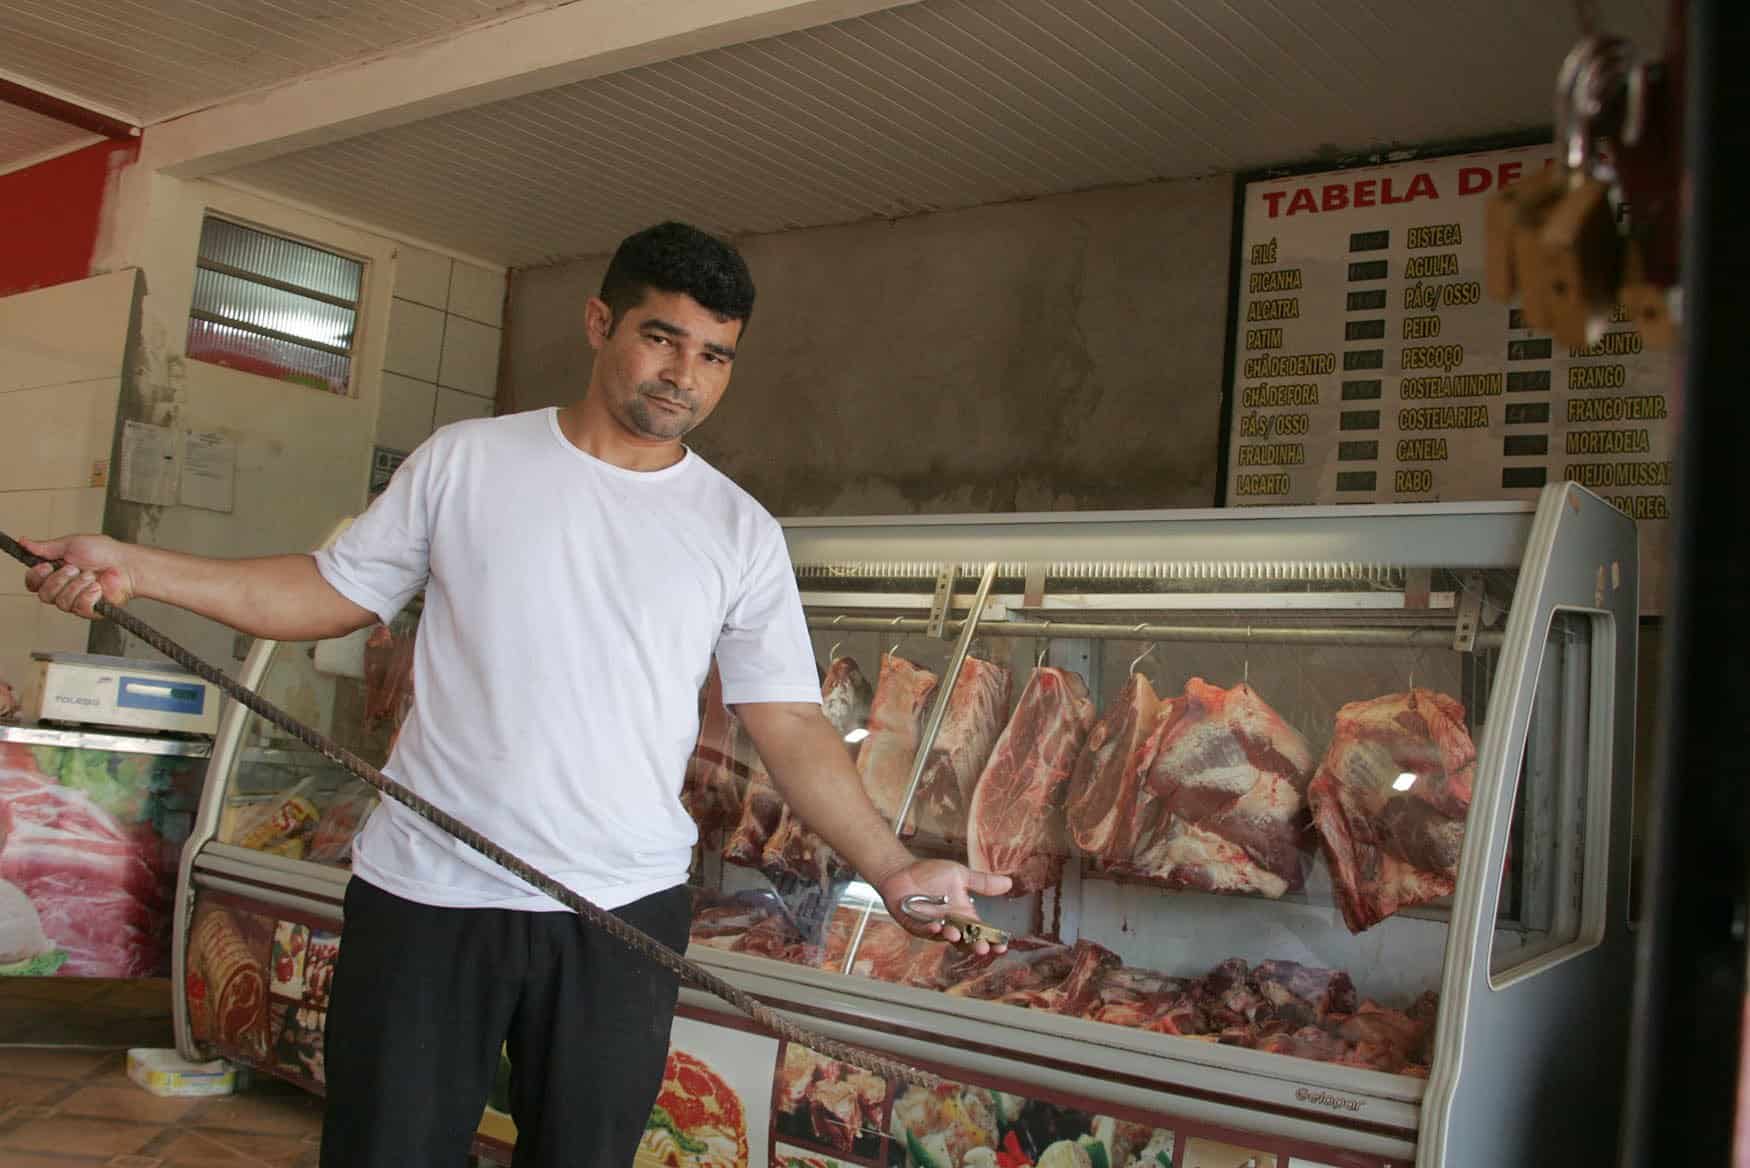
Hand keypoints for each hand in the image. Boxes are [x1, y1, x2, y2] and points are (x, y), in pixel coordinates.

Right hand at [21, 534, 136, 619]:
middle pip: (44, 594)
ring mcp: (76, 601)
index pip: (32, 583)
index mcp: (54, 573)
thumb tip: (23, 542)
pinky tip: (98, 587)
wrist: (127, 563)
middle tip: (76, 568)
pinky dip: (89, 595)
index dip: (36, 576)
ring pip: (61, 602)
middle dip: (60, 579)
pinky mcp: (91, 610)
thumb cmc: (104, 552)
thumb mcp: (71, 544)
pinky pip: (80, 608)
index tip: (47, 566)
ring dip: (78, 585)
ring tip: (91, 575)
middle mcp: (62, 589)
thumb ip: (46, 547)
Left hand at [874, 858, 1013, 955]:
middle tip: (983, 948)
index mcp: (964, 914)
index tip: (1002, 946)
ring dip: (952, 937)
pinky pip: (923, 930)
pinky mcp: (915, 924)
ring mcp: (933, 927)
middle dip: (975, 946)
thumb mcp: (960, 875)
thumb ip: (982, 883)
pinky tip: (935, 926)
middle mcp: (951, 924)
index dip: (992, 941)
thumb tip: (1008, 883)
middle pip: (966, 941)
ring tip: (956, 934)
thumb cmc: (931, 874)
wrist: (903, 871)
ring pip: (945, 938)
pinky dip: (929, 930)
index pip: (982, 931)